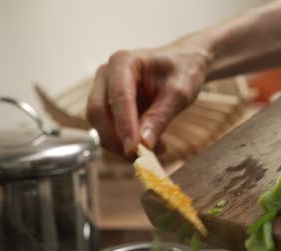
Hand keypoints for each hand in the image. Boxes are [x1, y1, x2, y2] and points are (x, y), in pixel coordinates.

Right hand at [86, 42, 210, 157]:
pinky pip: (108, 130)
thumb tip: (144, 144)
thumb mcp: (179, 93)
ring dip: (121, 145)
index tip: (135, 149)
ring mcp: (104, 91)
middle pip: (98, 112)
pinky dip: (124, 143)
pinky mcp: (108, 107)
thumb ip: (160, 117)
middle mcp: (107, 75)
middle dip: (117, 139)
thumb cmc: (182, 71)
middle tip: (142, 157)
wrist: (182, 63)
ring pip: (100, 125)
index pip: (118, 97)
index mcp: (123, 62)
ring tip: (155, 150)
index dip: (124, 126)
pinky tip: (149, 146)